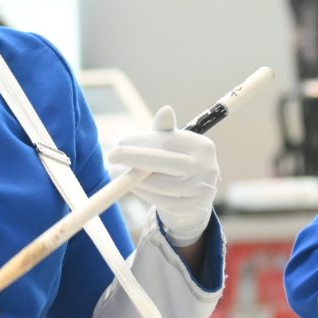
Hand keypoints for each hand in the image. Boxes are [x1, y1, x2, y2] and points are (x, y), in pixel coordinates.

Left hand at [107, 106, 220, 246]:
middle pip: (162, 161)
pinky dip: (142, 192)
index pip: (167, 141)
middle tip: (111, 155)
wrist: (193, 202)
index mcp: (203, 146)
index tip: (121, 141)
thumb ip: (165, 131)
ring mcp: (198, 189)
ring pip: (156, 182)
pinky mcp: (188, 208)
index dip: (142, 142)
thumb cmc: (178, 166)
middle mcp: (206, 167)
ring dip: (133, 177)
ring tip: (121, 173)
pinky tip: (134, 186)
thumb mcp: (174, 147)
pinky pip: (157, 199)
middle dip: (133, 157)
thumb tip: (166, 109)